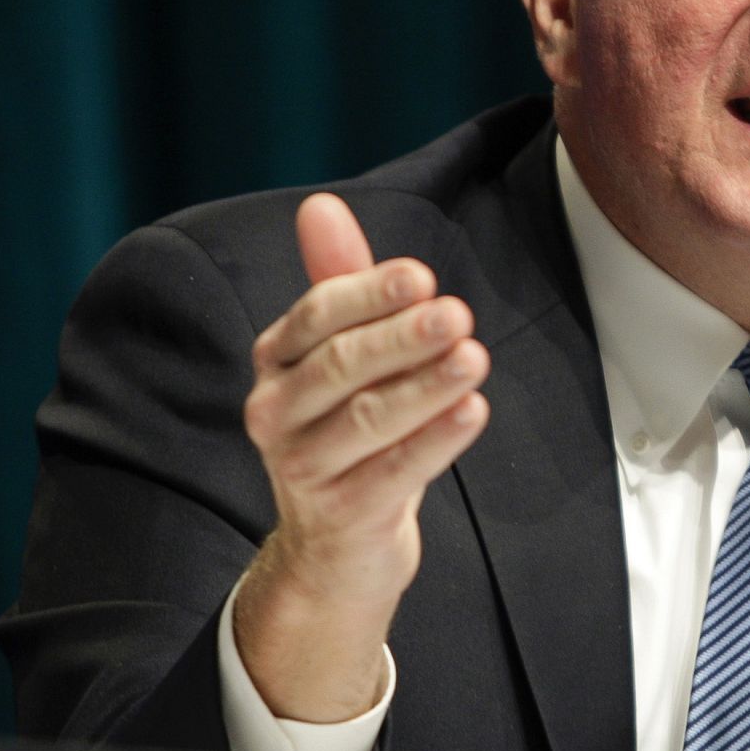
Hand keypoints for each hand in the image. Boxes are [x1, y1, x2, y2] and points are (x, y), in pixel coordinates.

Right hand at [234, 193, 489, 720]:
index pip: (317, 316)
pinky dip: (436, 441)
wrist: (336, 544)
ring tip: (473, 358)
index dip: (368, 293)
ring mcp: (302, 469)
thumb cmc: (347, 432)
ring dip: (424, 387)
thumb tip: (320, 206)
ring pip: (367, 419)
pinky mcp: (342, 515)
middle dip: (401, 337)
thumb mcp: (341, 356)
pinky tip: (472, 412)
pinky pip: (394, 472)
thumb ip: (340, 283)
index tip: (421, 275)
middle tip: (457, 314)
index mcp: (276, 361)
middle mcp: (276, 412)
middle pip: (342, 366)